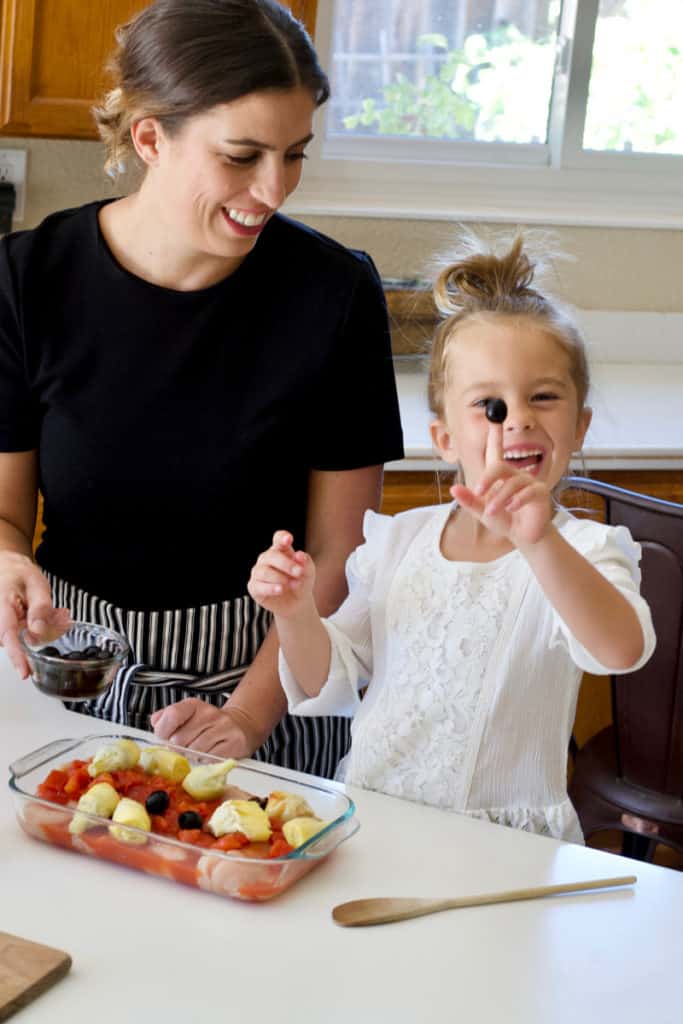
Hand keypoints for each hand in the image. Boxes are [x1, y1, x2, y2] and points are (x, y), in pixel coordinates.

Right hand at [0, 551, 70, 677]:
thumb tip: (38, 632)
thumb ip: (40, 609)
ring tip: (56, 612)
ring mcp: (4, 627)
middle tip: (60, 616)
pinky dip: (43, 628)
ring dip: (46, 629)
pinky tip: (50, 615)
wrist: (9, 569)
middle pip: (22, 641)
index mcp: (2, 606)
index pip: (8, 637)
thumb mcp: (37, 585)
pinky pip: (28, 636)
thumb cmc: (19, 575)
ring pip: (28, 640)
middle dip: (46, 633)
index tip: (25, 672)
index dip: (17, 657)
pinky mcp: (10, 630)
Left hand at [150, 698, 259, 758]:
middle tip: (185, 747)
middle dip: (179, 748)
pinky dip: (207, 762)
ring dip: (193, 756)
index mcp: (193, 705)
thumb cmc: (207, 725)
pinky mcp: (234, 742)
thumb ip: (165, 719)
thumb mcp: (186, 716)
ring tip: (199, 750)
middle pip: (180, 739)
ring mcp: (224, 727)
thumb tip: (155, 723)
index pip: (172, 715)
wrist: (240, 726)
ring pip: (194, 751)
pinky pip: (210, 759)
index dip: (164, 731)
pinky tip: (211, 754)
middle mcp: (209, 713)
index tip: (166, 737)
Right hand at [247, 530, 315, 618]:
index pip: (278, 539)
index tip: (288, 539)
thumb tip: (299, 555)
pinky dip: (270, 587)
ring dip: (281, 578)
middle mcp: (266, 558)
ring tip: (294, 585)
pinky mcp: (253, 587)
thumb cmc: (301, 582)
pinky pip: (258, 585)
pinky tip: (281, 590)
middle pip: (272, 555)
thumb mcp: (308, 572)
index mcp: (280, 550)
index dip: (282, 538)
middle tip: (299, 572)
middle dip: (286, 564)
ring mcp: (258, 572)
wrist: (297, 603)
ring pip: (265, 571)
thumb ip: (306, 563)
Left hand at [450, 423, 553, 548]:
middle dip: (487, 478)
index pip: (496, 451)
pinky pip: (528, 491)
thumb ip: (469, 501)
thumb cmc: (504, 519)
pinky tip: (511, 509)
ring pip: (512, 483)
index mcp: (500, 476)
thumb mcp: (482, 511)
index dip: (495, 435)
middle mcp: (515, 474)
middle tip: (478, 492)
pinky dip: (517, 500)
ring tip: (491, 511)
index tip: (494, 418)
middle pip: (499, 467)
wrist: (524, 536)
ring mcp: (529, 482)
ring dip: (500, 498)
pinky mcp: (541, 493)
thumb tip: (453, 488)